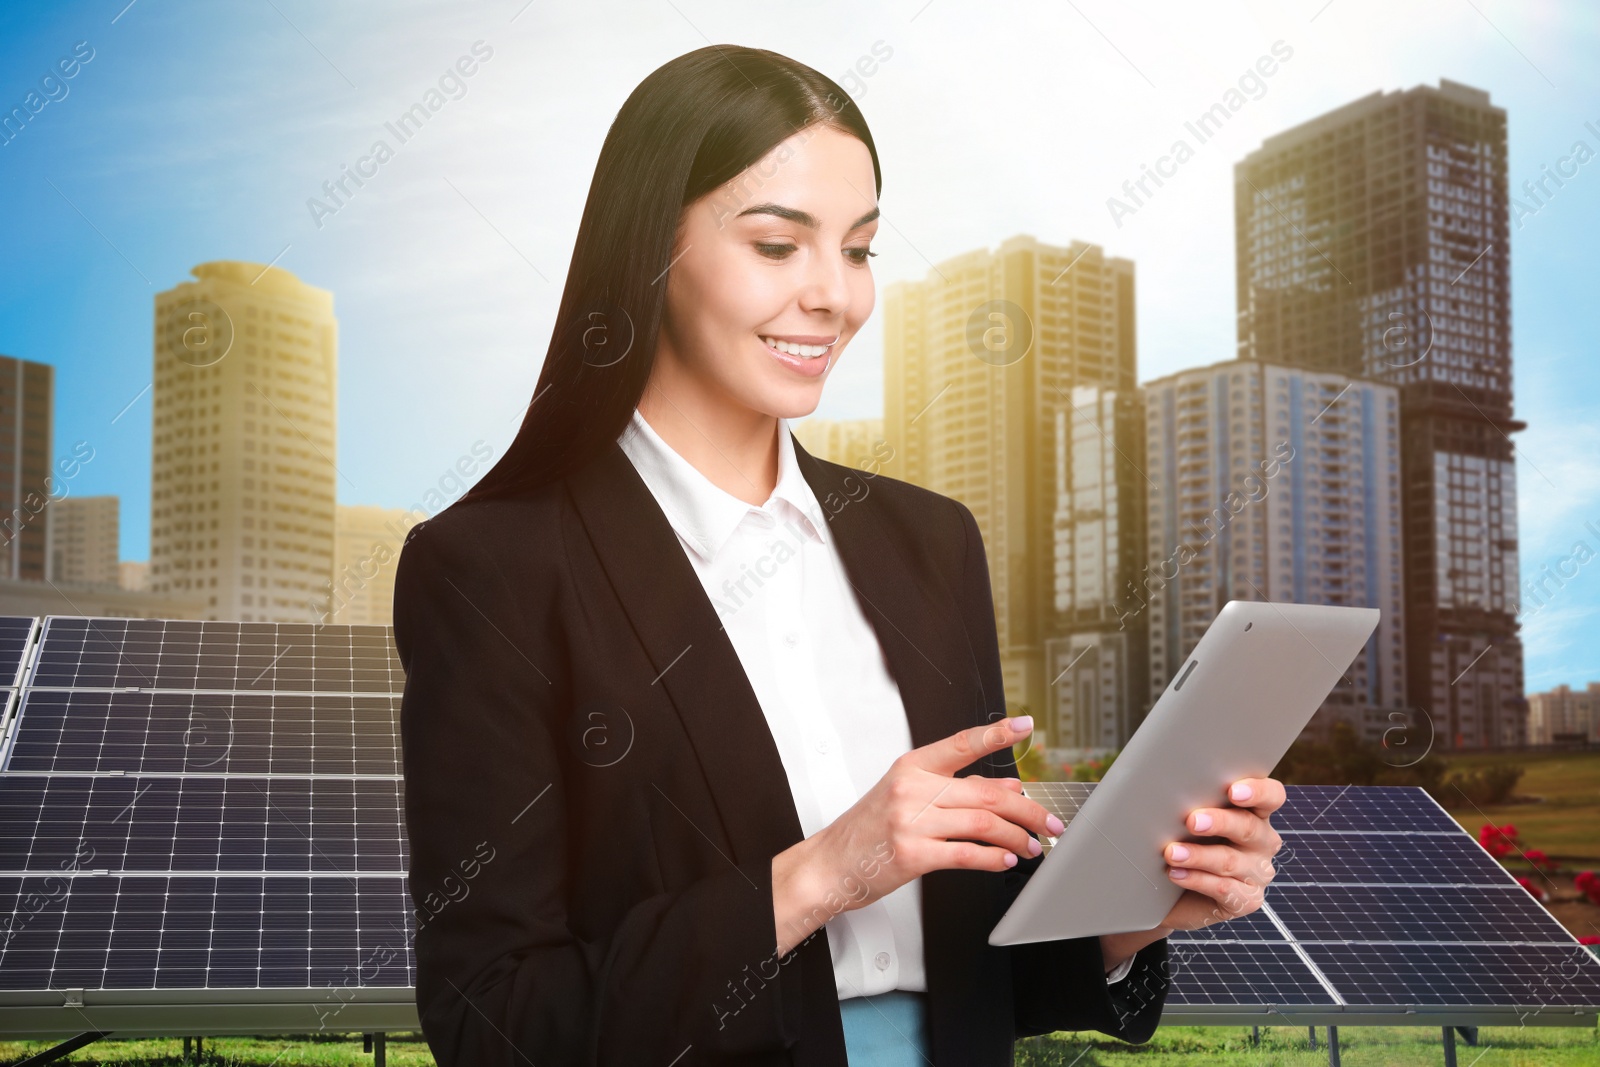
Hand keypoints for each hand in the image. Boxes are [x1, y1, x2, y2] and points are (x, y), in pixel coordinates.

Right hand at [770, 715, 1058, 955]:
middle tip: (1050, 822)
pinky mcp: (912, 854)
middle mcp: (912, 789)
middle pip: (987, 793)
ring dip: (1017, 837)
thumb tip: (1008, 788)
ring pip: (983, 824)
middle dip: (1028, 810)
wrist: (830, 864)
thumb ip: (954, 789)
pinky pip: (966, 855)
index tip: (1025, 726)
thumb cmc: (867, 830)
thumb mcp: (905, 796)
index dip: (997, 733)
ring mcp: (911, 821)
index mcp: (912, 767)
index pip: (962, 743)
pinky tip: (1006, 860)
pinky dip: (993, 859)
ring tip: (1032, 846)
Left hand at [1098, 776, 1285, 972]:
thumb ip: (1191, 802)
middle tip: (1191, 821)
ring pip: (1231, 860)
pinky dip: (1197, 879)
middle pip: (1249, 827)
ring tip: (1171, 852)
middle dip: (1219, 822)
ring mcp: (1258, 873)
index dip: (1257, 791)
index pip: (1271, 796)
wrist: (1172, 893)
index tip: (1233, 791)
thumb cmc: (1182, 841)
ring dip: (1198, 855)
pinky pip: (1224, 889)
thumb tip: (1164, 787)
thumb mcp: (1187, 819)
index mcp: (1254, 812)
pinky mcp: (1247, 900)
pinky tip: (1176, 874)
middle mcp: (1262, 841)